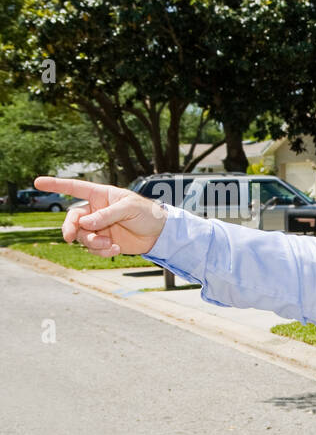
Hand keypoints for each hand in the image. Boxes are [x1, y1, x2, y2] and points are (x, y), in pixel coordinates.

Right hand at [33, 176, 168, 256]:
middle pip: (72, 218)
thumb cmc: (147, 213)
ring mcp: (98, 227)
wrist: (160, 233)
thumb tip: (85, 223)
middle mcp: (95, 211)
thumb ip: (106, 214)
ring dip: (92, 242)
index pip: (74, 188)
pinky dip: (101, 251)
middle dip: (69, 228)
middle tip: (70, 237)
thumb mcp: (129, 208)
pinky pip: (93, 248)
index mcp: (100, 195)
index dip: (56, 185)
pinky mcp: (104, 241)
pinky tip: (116, 249)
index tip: (37, 182)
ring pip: (82, 236)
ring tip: (109, 245)